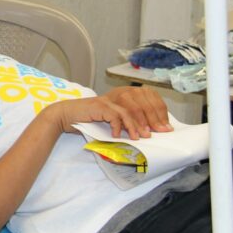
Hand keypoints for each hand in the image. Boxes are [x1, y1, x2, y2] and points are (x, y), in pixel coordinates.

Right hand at [45, 92, 166, 139]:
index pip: (148, 99)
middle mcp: (119, 94)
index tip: (165, 128)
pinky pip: (114, 116)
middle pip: (142, 104)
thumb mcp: (112, 120)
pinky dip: (118, 126)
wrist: (66, 115)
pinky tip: (117, 135)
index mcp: (125, 95)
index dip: (158, 113)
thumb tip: (146, 133)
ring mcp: (109, 100)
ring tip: (140, 137)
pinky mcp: (99, 106)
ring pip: (130, 110)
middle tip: (156, 134)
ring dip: (136, 125)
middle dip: (151, 121)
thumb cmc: (89, 119)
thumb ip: (126, 122)